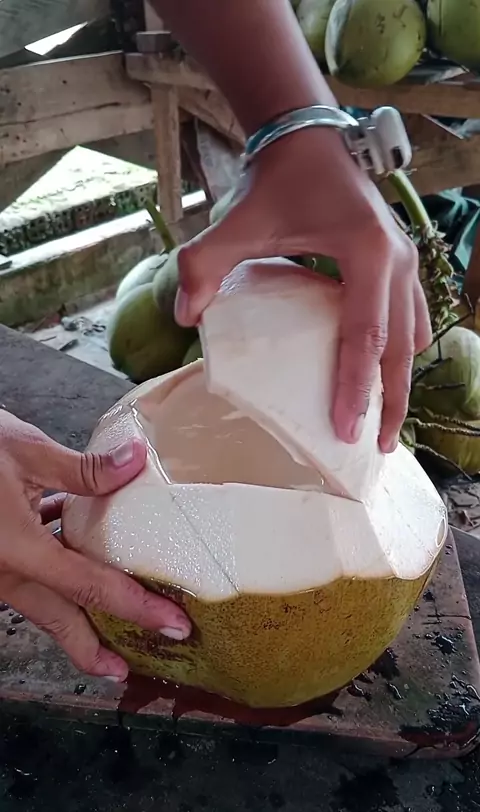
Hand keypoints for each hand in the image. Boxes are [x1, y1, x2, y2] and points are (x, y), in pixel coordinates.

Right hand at [0, 411, 190, 680]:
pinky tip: (86, 558)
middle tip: (130, 668)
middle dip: (96, 649)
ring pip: (46, 602)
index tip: (173, 628)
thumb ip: (83, 468)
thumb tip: (136, 460)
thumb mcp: (24, 450)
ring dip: (80, 615)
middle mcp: (5, 572)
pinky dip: (62, 579)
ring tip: (116, 620)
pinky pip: (33, 579)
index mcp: (18, 551)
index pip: (90, 590)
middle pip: (60, 620)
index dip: (136, 610)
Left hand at [174, 129, 431, 453]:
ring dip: (400, 380)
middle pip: (400, 348)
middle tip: (379, 447)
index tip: (344, 430)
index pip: (364, 335)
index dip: (354, 387)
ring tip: (385, 422)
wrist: (307, 141)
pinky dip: (400, 352)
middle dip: (391, 401)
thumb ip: (204, 265)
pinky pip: (411, 318)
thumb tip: (184, 318)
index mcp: (368, 254)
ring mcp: (406, 262)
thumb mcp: (237, 222)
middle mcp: (398, 261)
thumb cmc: (278, 182)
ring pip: (412, 336)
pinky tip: (385, 374)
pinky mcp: (401, 263)